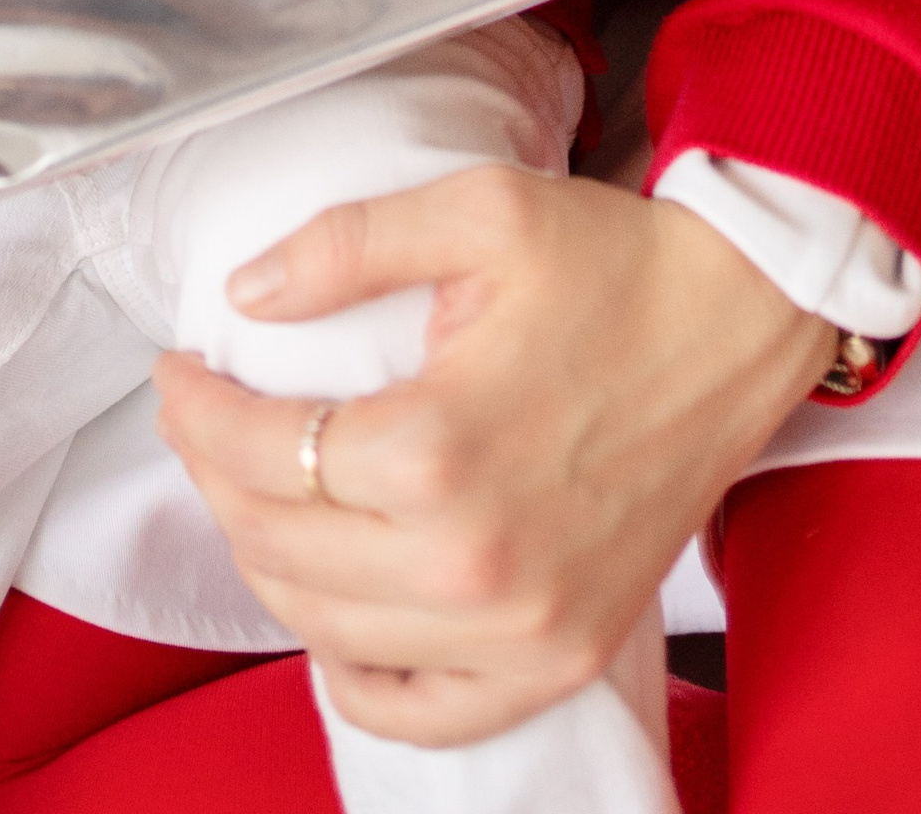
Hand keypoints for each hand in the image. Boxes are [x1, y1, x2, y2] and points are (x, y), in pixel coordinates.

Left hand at [154, 171, 830, 743]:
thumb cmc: (614, 264)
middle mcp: (470, 561)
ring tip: (260, 490)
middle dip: (216, 476)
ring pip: (326, 629)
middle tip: (207, 419)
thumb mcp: (476, 210)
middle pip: (279, 547)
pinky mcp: (557, 658)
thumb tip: (246, 295)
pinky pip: (418, 710)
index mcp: (438, 447)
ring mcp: (517, 629)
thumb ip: (347, 246)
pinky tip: (333, 614)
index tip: (178, 373)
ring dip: (269, 560)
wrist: (742, 323)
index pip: (263, 454)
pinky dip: (354, 674)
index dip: (197, 411)